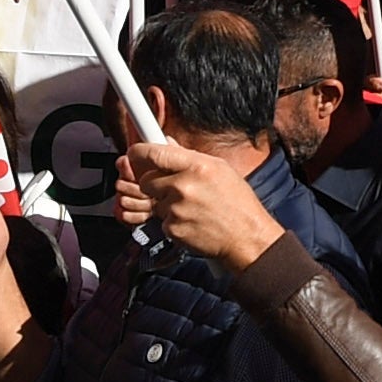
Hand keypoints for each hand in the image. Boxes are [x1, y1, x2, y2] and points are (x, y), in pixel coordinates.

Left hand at [131, 138, 291, 269]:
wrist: (246, 238)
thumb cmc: (238, 204)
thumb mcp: (220, 169)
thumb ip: (189, 156)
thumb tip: (167, 144)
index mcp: (197, 166)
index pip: (154, 153)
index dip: (139, 152)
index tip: (135, 154)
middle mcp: (183, 186)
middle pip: (146, 179)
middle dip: (155, 183)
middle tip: (175, 187)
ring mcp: (176, 209)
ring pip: (154, 202)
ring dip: (166, 204)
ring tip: (192, 207)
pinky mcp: (172, 228)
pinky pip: (161, 220)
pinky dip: (172, 221)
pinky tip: (192, 220)